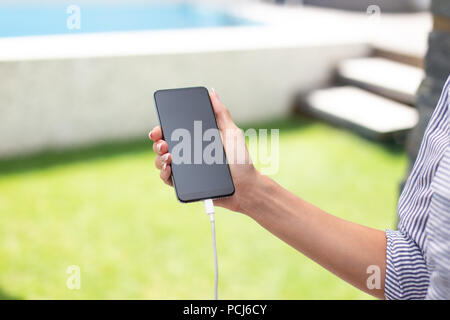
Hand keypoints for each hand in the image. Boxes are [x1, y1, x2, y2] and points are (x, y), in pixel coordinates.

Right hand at [148, 89, 259, 212]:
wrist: (246, 186)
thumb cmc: (241, 160)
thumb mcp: (232, 133)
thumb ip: (221, 113)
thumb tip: (212, 92)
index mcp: (196, 140)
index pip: (173, 132)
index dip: (161, 129)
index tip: (158, 129)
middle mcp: (188, 154)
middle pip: (163, 146)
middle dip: (157, 143)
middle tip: (163, 143)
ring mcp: (186, 170)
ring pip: (162, 162)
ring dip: (159, 158)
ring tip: (169, 157)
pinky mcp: (186, 185)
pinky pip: (168, 179)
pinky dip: (164, 174)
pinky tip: (169, 169)